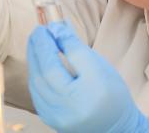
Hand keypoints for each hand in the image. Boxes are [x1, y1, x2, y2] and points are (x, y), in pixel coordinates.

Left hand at [27, 22, 148, 132]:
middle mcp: (75, 107)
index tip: (50, 26)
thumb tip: (57, 29)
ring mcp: (60, 116)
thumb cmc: (111, 95)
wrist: (114, 127)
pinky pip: (36, 92)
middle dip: (40, 46)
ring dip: (34, 58)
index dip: (56, 40)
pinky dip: (35, 74)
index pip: (73, 58)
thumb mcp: (102, 68)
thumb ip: (78, 49)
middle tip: (39, 30)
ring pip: (37, 81)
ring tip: (37, 42)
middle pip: (48, 71)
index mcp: (95, 91)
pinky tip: (37, 62)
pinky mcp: (50, 120)